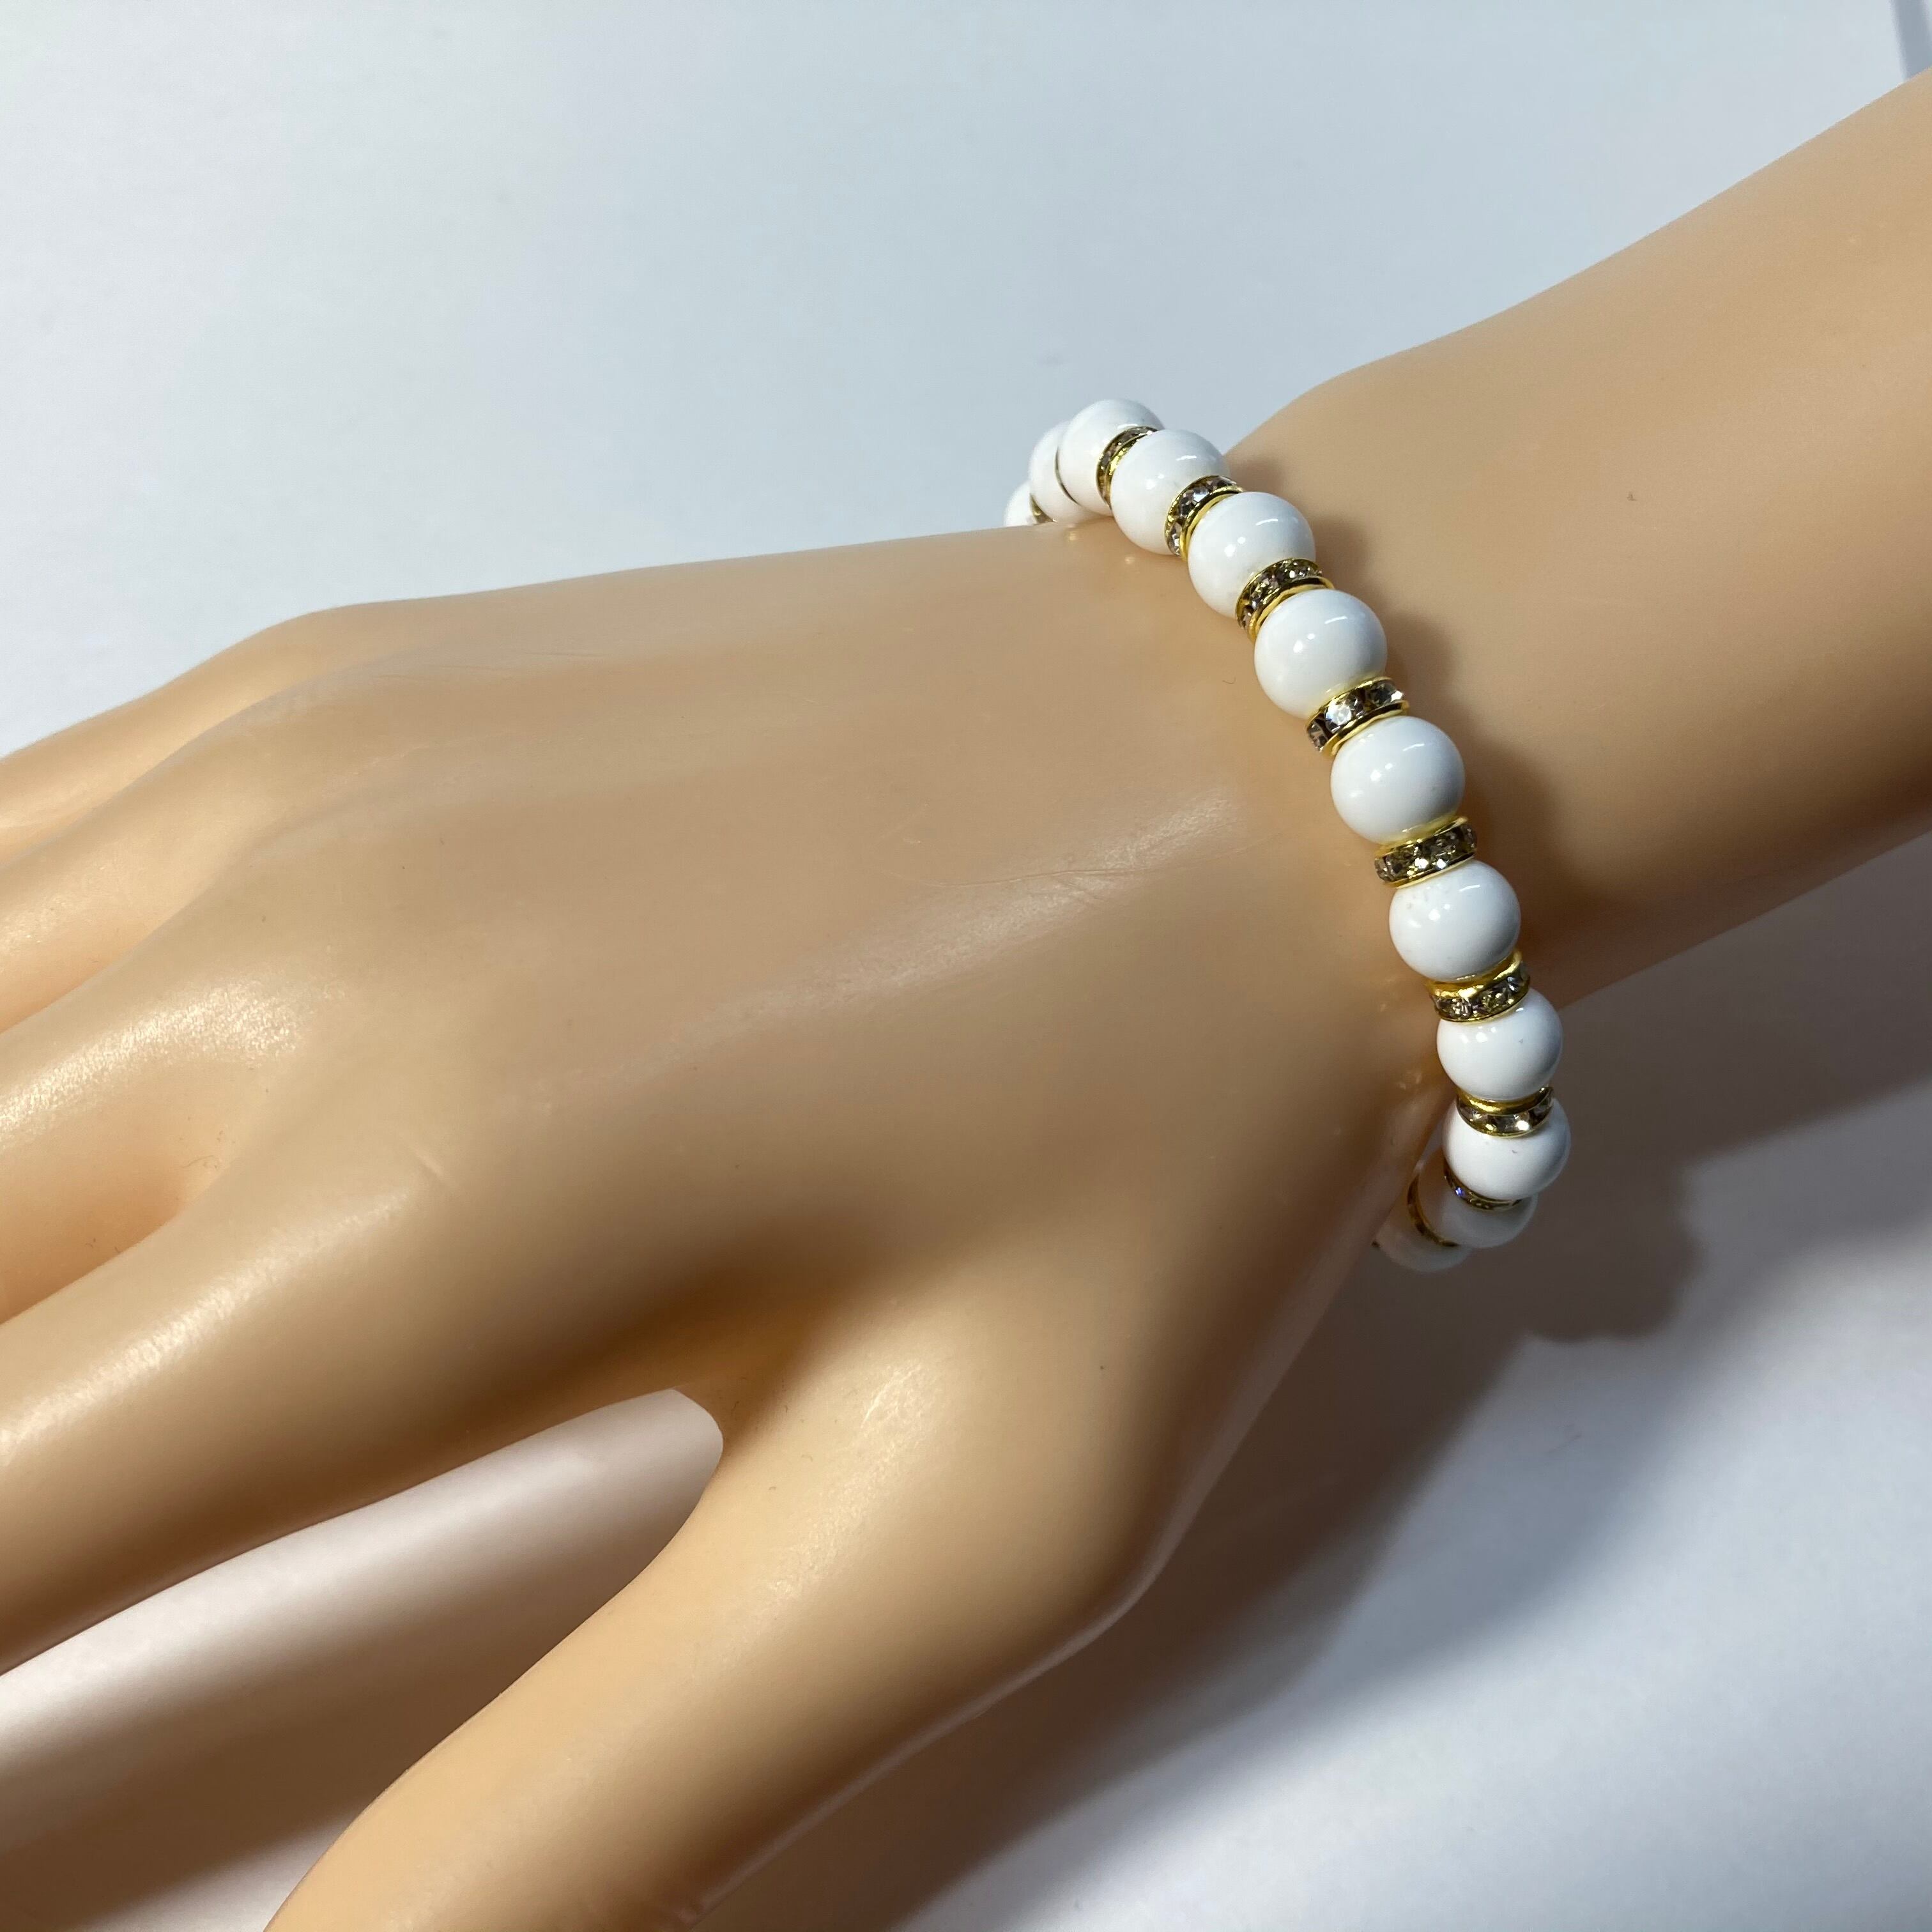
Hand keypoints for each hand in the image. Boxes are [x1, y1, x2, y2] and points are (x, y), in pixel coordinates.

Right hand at [0, 517, 1429, 1925]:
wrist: (1268, 755)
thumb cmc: (1159, 1139)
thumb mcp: (946, 1539)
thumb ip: (603, 1802)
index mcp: (422, 1219)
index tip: (18, 1758)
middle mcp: (286, 959)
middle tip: (68, 1574)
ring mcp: (289, 772)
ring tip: (61, 1398)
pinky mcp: (336, 674)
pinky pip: (10, 861)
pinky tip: (56, 1141)